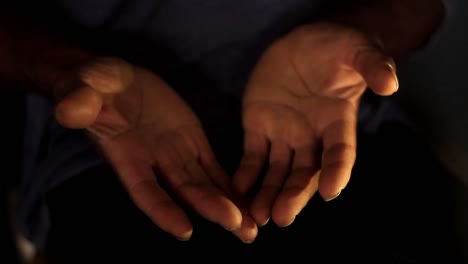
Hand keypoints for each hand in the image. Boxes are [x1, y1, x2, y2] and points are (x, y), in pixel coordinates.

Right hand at [52, 57, 256, 241]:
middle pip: (185, 192)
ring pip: (205, 185)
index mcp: (126, 155)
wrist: (115, 82)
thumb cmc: (93, 85)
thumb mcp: (83, 87)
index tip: (185, 230)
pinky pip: (214, 167)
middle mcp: (154, 163)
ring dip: (228, 205)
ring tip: (252, 227)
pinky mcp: (193, 142)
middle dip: (211, 209)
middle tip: (240, 227)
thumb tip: (69, 110)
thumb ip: (79, 100)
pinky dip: (230, 185)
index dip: (162, 210)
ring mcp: (176, 154)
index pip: (144, 189)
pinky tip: (249, 200)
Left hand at [233, 23, 397, 226]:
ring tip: (256, 216)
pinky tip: (237, 190)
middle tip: (282, 217)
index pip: (340, 152)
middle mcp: (312, 136)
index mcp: (338, 122)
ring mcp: (284, 134)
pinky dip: (245, 174)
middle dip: (294, 195)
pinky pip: (252, 156)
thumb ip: (372, 65)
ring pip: (277, 171)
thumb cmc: (333, 47)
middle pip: (305, 173)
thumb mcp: (356, 49)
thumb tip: (390, 83)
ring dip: (268, 194)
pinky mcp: (259, 127)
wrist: (300, 44)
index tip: (330, 192)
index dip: (337, 172)